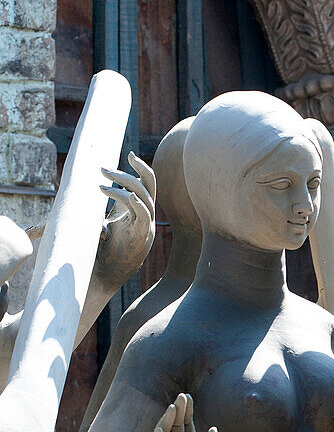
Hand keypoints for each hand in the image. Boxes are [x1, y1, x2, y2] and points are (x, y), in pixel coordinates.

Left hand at [94, 152, 155, 287]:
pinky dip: (134, 202)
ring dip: (124, 186)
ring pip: (145, 197)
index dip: (141, 169)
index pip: (147, 185)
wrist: (104, 276)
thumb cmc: (99, 251)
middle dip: (134, 171)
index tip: (129, 155)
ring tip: (100, 183)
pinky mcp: (142, 237)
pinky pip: (144, 215)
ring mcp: (146, 227)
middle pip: (150, 186)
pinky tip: (120, 194)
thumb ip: (99, 209)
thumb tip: (85, 190)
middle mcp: (145, 217)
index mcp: (138, 212)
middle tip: (104, 168)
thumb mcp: (100, 223)